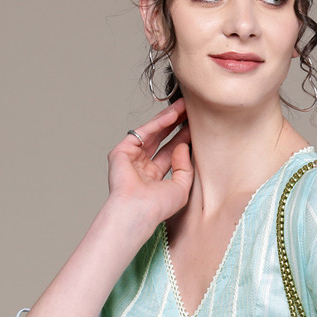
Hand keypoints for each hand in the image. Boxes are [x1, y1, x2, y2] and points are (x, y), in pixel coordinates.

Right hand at [105, 98, 192, 231]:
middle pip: (161, 140)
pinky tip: (172, 115)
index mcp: (154, 179)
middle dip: (175, 124)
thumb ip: (185, 167)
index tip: (195, 126)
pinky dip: (157, 123)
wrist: (138, 210)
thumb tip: (183, 146)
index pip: (169, 153)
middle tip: (190, 110)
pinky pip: (142, 133)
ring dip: (168, 119)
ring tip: (184, 106)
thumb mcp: (182, 187)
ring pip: (152, 133)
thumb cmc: (157, 207)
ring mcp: (130, 159)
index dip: (182, 138)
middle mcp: (141, 168)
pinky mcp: (121, 152)